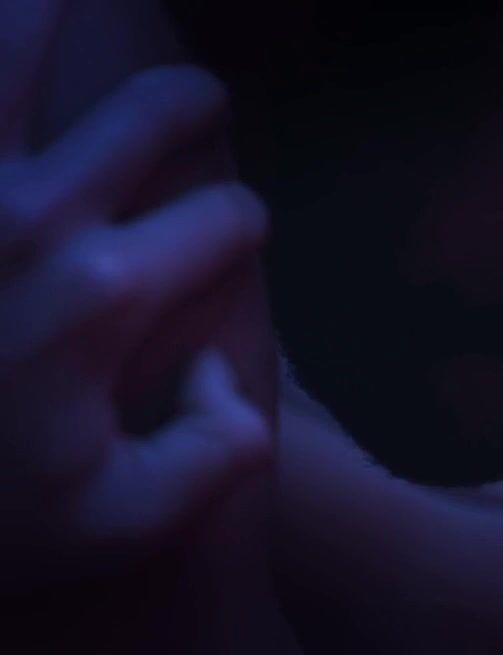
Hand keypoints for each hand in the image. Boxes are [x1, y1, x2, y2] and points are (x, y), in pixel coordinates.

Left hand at [0, 2, 270, 590]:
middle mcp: (33, 215)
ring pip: (12, 46)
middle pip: (152, 114)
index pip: (223, 220)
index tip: (240, 230)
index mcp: (105, 294)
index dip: (245, 220)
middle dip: (192, 101)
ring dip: (52, 15)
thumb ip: (219, 452)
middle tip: (201, 100)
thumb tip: (227, 369)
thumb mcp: (122, 522)